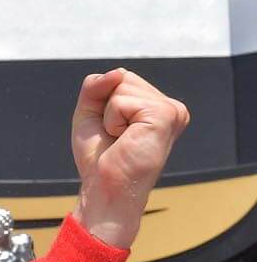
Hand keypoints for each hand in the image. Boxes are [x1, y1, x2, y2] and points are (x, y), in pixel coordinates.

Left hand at [70, 69, 190, 249]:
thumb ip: (96, 86)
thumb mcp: (90, 113)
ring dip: (108, 115)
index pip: (121, 78)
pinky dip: (112, 120)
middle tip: (115, 137)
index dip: (103, 103)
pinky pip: (122, 100)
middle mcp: (170, 107)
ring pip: (121, 85)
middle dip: (105, 107)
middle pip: (122, 77)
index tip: (111, 132)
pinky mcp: (165, 115)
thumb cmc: (99, 158)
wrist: (104, 189)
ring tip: (121, 139)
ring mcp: (172, 110)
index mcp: (158, 107)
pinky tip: (124, 139)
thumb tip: (118, 72)